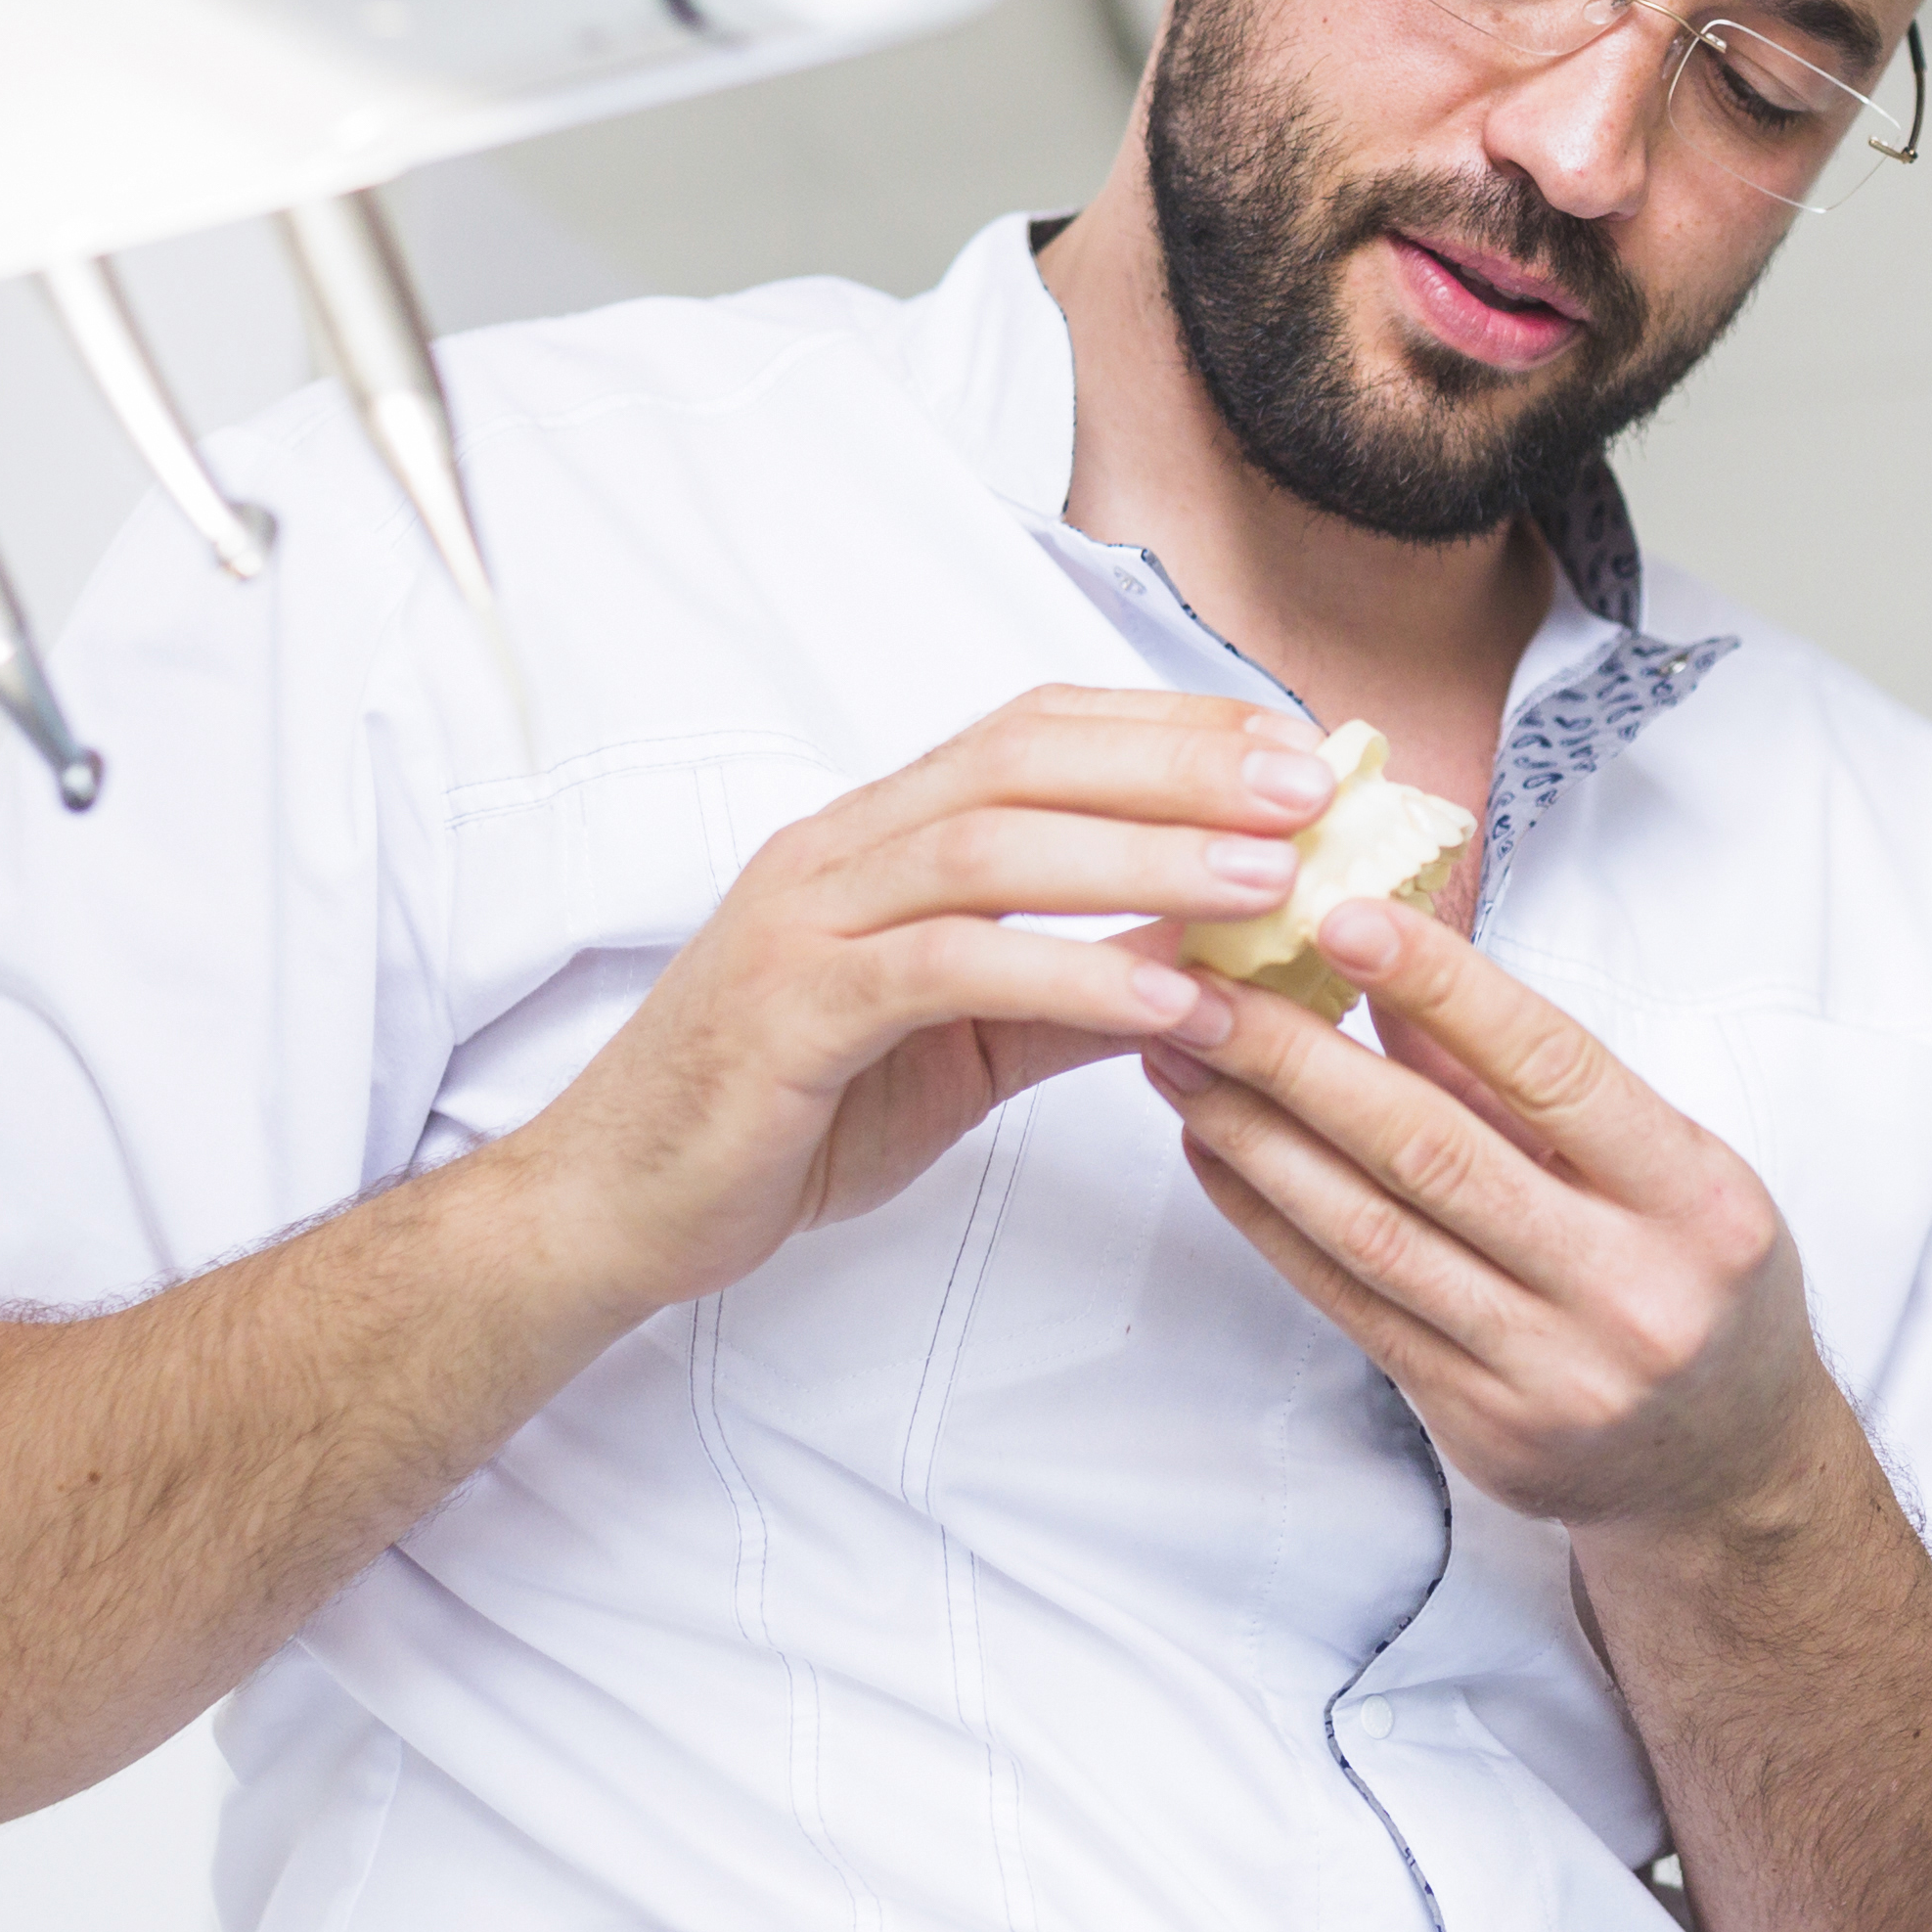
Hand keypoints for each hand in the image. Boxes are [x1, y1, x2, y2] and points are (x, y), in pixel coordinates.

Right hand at [508, 686, 1329, 1318]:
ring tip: (1267, 882)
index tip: (1294, 747)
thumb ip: (1076, 993)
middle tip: (1312, 789)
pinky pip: (943, 967)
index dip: (1169, 727)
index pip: (1035, 732)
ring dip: (1141, 854)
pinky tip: (1165, 997)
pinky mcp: (790, 1009)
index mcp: (879, 834)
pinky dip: (1066, 971)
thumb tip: (1216, 965)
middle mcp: (839, 848)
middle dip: (1178, 764)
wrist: (619, 1204)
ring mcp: (805, 919)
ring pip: (989, 848)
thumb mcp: (963, 1043)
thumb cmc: (789, 1111)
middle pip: (1025, 760)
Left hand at [1148, 896, 1845, 1536]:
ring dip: (1257, 1135)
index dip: (1442, 986)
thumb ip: (1525, 1080)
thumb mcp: (1661, 1166)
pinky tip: (1215, 1153)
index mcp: (1694, 1198)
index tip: (1342, 917)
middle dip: (1299, 1059)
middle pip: (1433, 1152)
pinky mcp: (1478, 1424)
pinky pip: (1352, 1305)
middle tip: (1202, 987)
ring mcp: (1549, 1368)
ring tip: (1179, 1056)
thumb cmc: (1693, 1279)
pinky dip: (1271, 1221)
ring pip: (1372, 1232)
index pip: (1552, 1068)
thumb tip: (1391, 968)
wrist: (1727, 1464)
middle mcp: (1626, 1287)